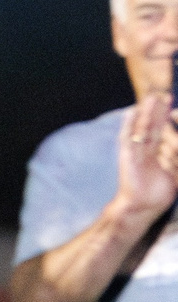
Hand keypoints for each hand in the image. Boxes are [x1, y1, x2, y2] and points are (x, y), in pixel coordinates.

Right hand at [116, 93, 177, 214]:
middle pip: (154, 127)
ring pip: (143, 129)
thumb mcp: (175, 171)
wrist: (142, 207)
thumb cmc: (157, 193)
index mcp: (155, 154)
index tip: (174, 108)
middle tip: (164, 95)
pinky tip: (131, 113)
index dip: (168, 120)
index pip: (162, 132)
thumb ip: (176, 156)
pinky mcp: (129, 156)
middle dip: (159, 111)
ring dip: (147, 113)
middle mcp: (145, 151)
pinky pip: (129, 138)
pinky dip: (129, 125)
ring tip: (151, 97)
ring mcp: (136, 152)